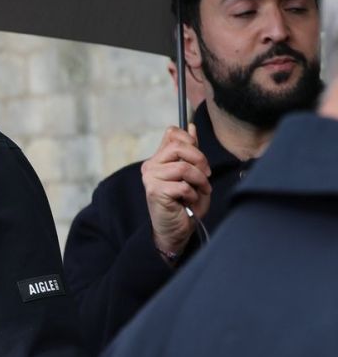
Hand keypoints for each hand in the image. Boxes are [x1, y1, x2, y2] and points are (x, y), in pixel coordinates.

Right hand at [140, 124, 211, 257]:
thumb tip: (191, 126)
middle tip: (206, 175)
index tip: (199, 159)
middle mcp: (151, 165)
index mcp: (159, 158)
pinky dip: (192, 194)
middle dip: (200, 160)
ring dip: (199, 181)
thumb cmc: (185, 204)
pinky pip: (182, 185)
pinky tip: (189, 201)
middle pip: (179, 146)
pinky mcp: (155, 191)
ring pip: (183, 167)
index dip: (191, 140)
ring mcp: (150, 178)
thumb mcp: (193, 174)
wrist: (175, 230)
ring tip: (201, 190)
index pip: (172, 133)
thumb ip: (191, 153)